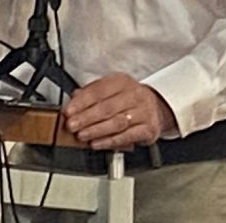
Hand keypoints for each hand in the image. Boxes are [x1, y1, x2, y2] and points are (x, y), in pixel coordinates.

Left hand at [62, 73, 177, 150]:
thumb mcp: (111, 90)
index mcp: (121, 82)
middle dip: (86, 118)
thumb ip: (91, 94)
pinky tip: (97, 143)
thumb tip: (73, 99)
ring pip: (116, 122)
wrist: (156, 108)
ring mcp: (143, 112)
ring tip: (81, 135)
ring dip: (96, 130)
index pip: (99, 90)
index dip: (81, 102)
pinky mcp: (148, 129)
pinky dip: (109, 141)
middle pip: (106, 107)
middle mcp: (134, 95)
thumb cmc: (128, 100)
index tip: (68, 111)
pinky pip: (126, 136)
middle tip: (71, 125)